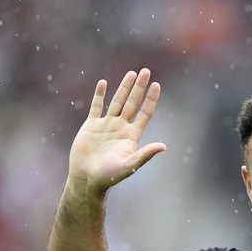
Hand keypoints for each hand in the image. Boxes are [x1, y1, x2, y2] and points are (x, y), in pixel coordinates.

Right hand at [68, 68, 165, 193]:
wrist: (87, 180)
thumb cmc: (109, 176)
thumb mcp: (130, 164)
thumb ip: (145, 154)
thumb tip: (164, 146)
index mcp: (131, 135)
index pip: (144, 113)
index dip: (150, 99)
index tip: (156, 85)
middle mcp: (120, 128)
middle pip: (132, 103)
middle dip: (139, 87)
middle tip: (146, 71)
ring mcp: (106, 126)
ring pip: (117, 102)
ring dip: (124, 87)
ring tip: (131, 73)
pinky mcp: (91, 126)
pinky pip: (96, 107)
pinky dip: (99, 95)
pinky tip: (103, 83)